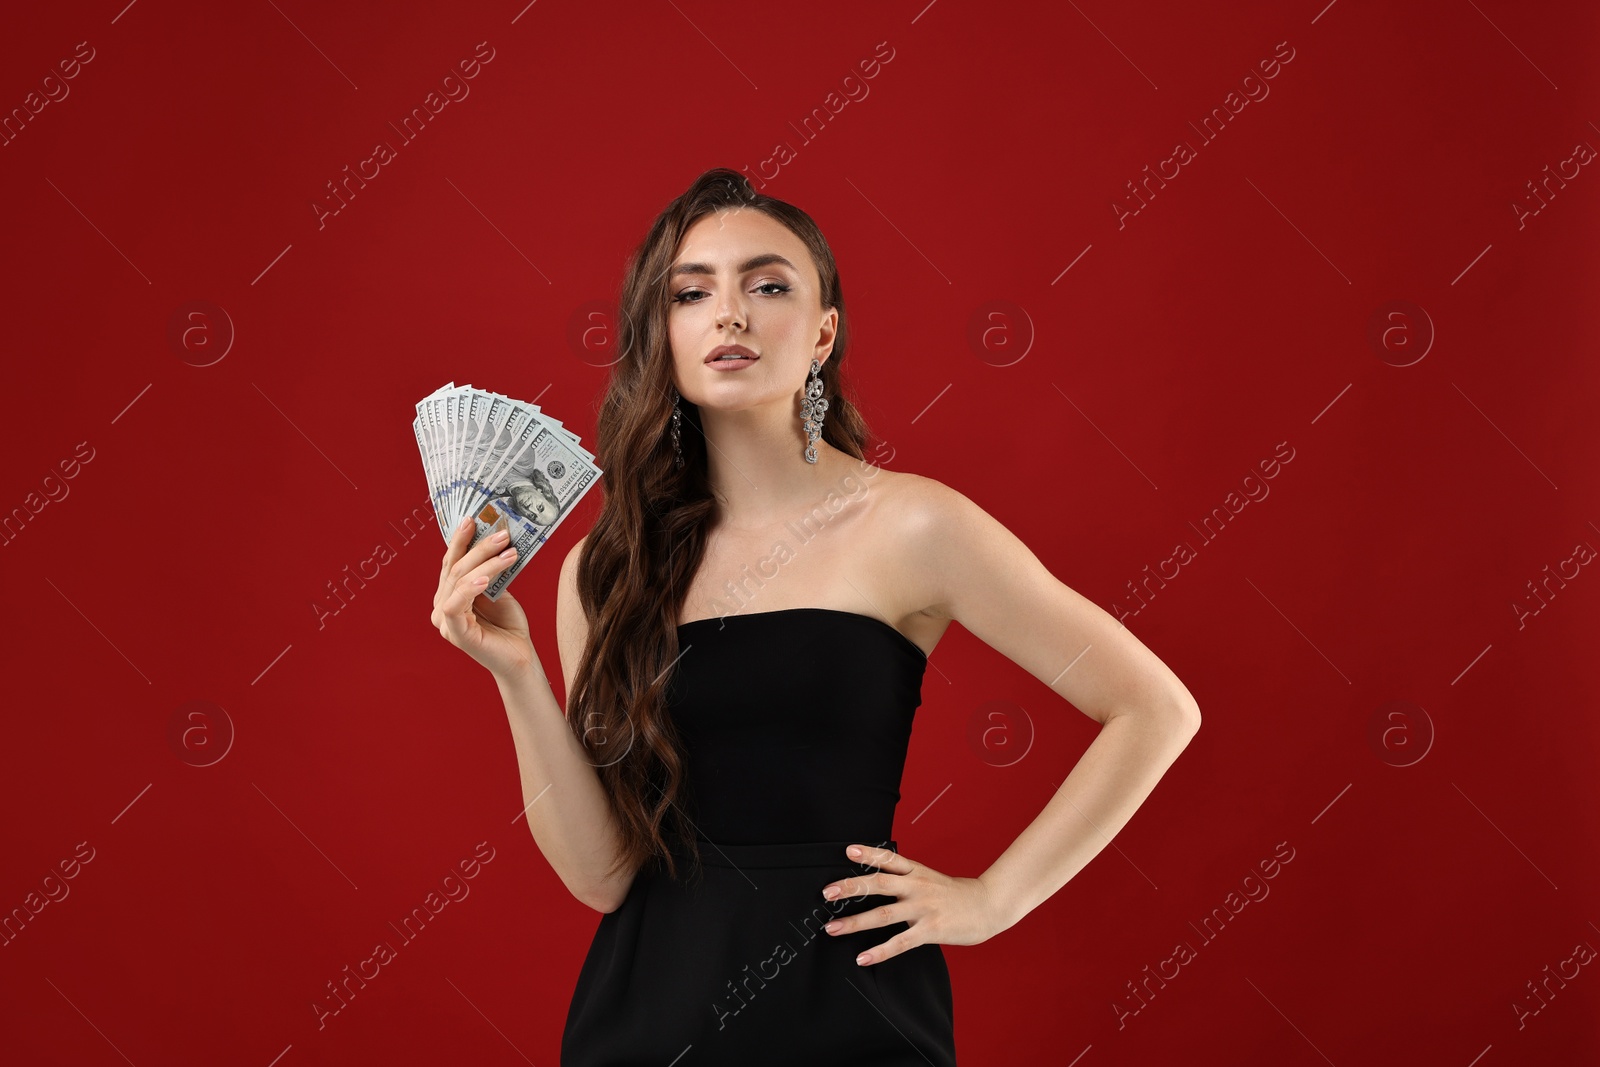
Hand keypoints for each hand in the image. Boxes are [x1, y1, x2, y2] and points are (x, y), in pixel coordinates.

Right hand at [430, 515, 534, 678]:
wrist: (519, 657)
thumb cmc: (508, 624)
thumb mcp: (498, 590)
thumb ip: (488, 570)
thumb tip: (493, 538)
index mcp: (448, 595)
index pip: (450, 562)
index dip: (459, 540)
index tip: (472, 518)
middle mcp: (441, 607)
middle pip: (454, 568)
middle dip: (478, 546)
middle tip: (501, 532)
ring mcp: (445, 621)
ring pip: (458, 580)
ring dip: (485, 562)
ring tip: (508, 551)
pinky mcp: (455, 633)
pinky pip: (456, 604)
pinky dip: (471, 587)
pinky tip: (486, 578)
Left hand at [819, 844, 1010, 966]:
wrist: (988, 906)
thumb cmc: (956, 894)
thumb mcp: (930, 878)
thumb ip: (906, 877)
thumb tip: (877, 879)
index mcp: (916, 871)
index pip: (889, 858)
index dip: (868, 853)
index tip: (847, 850)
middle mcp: (917, 886)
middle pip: (879, 883)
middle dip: (851, 887)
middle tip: (827, 893)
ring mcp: (923, 908)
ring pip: (883, 915)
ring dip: (855, 922)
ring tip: (832, 928)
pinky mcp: (930, 930)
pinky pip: (900, 942)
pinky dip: (879, 950)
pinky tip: (862, 958)